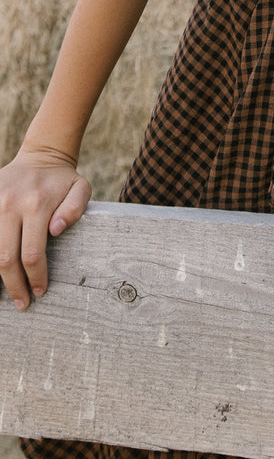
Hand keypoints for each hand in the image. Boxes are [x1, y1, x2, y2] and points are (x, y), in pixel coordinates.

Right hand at [0, 147, 90, 310]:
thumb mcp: (81, 188)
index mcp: (36, 205)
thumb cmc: (63, 179)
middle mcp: (11, 206)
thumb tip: (55, 230)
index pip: (32, 253)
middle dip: (14, 285)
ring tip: (7, 292)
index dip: (35, 277)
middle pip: (5, 258)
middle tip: (22, 302)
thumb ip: (74, 209)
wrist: (40, 156)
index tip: (40, 292)